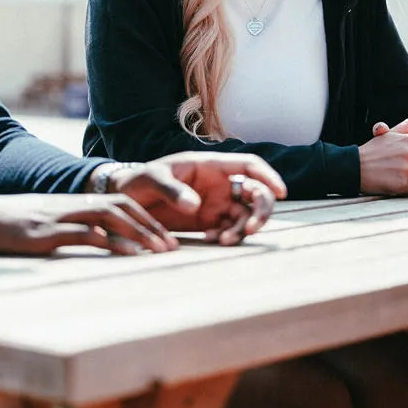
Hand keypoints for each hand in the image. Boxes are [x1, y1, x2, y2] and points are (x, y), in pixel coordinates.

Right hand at [0, 192, 177, 254]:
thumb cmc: (7, 225)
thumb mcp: (44, 224)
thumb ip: (69, 230)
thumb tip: (95, 245)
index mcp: (75, 202)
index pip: (120, 203)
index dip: (145, 219)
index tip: (165, 238)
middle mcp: (72, 205)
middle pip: (122, 207)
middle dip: (150, 226)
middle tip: (171, 248)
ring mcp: (59, 216)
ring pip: (109, 216)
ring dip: (137, 233)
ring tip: (157, 252)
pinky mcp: (45, 232)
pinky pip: (83, 234)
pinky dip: (107, 243)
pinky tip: (124, 255)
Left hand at [109, 152, 286, 244]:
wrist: (126, 201)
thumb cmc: (139, 181)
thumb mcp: (151, 179)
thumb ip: (172, 189)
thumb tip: (196, 205)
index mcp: (210, 165)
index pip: (249, 165)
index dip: (268, 176)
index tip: (281, 191)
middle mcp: (219, 184)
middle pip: (255, 192)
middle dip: (260, 210)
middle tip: (251, 229)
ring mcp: (216, 203)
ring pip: (245, 214)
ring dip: (243, 228)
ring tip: (225, 242)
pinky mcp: (209, 222)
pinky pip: (231, 229)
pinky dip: (229, 237)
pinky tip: (214, 241)